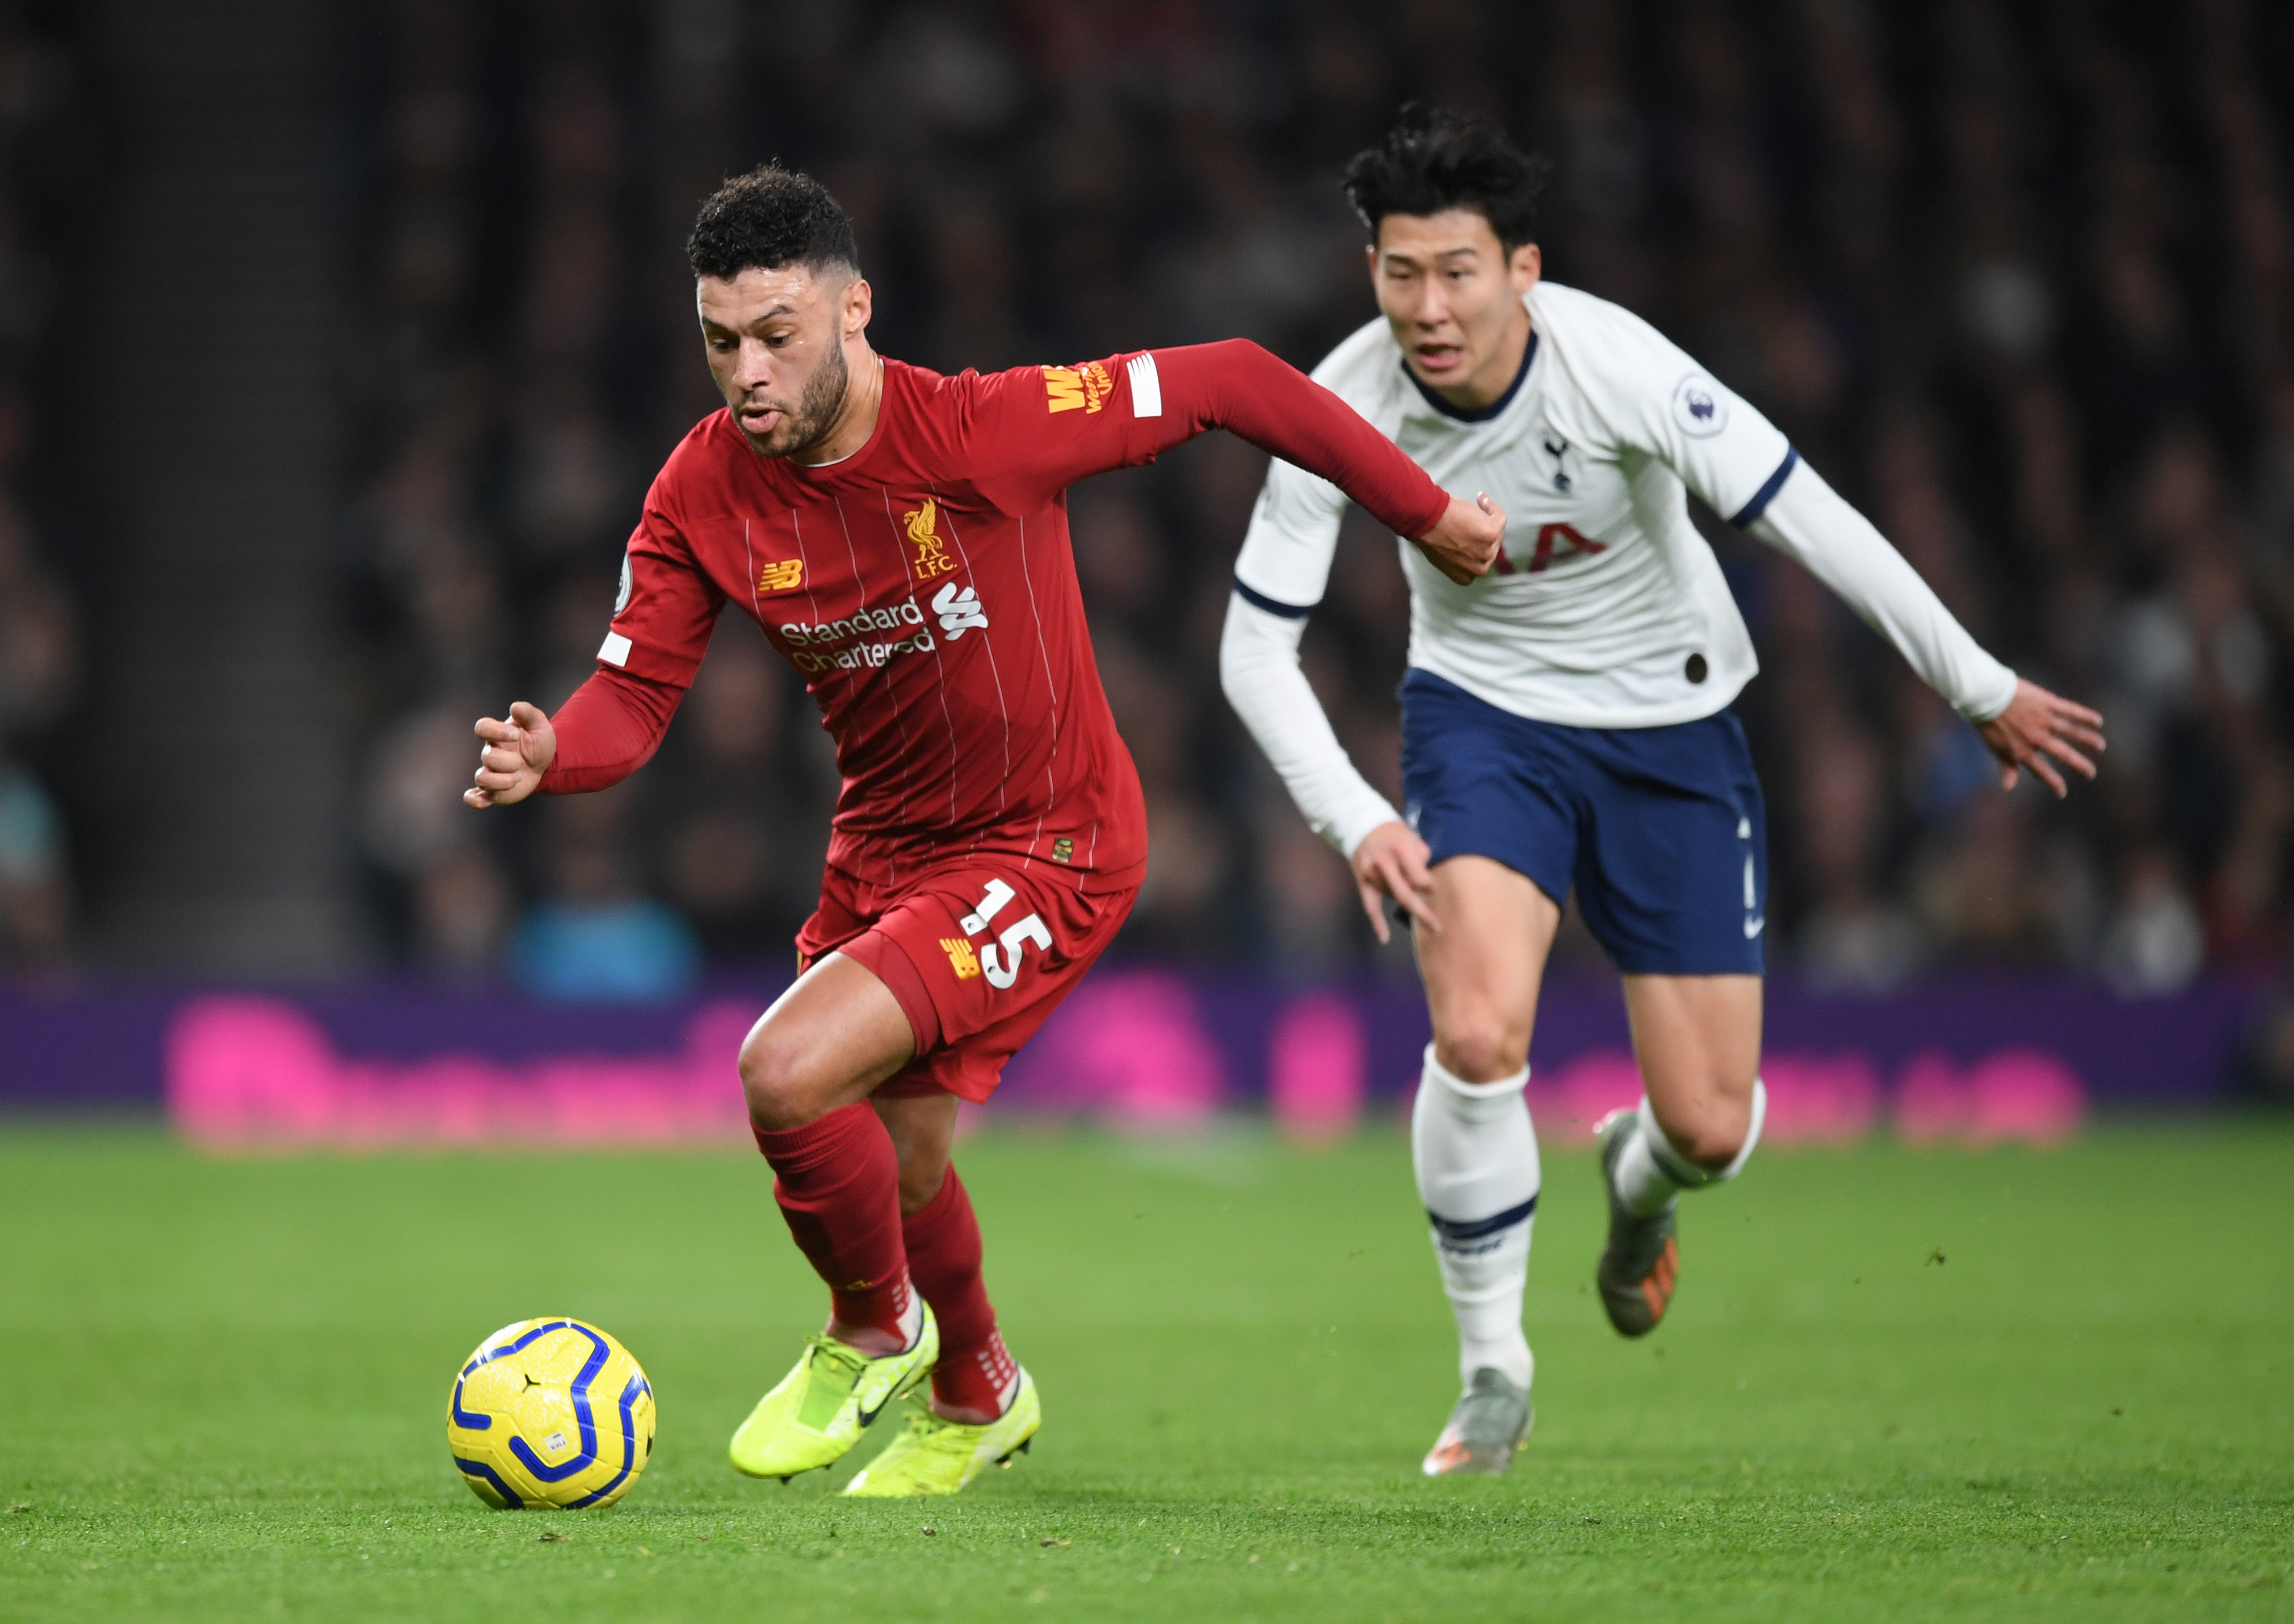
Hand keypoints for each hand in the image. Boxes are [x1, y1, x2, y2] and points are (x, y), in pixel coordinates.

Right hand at [464, 701, 556, 807]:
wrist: (546, 763)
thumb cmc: (538, 740)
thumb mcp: (539, 724)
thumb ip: (528, 713)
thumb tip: (515, 707)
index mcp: (497, 734)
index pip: (482, 727)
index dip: (496, 730)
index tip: (516, 735)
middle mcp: (490, 753)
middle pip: (488, 757)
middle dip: (508, 761)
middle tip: (522, 762)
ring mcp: (491, 772)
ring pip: (482, 778)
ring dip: (501, 781)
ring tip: (518, 777)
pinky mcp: (493, 790)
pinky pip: (474, 796)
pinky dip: (474, 800)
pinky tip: (483, 801)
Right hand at [1351, 820, 1440, 944]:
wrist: (1362, 826)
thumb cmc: (1394, 833)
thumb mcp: (1413, 838)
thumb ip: (1422, 859)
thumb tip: (1425, 884)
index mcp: (1400, 850)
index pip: (1419, 879)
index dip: (1429, 886)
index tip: (1431, 888)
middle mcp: (1384, 863)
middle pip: (1406, 895)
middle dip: (1423, 913)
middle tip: (1437, 927)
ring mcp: (1372, 874)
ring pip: (1393, 897)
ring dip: (1403, 898)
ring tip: (1405, 887)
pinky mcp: (1363, 882)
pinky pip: (1370, 906)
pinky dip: (1377, 923)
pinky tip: (1384, 938)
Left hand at [1413, 492, 1505, 584]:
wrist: (1426, 521)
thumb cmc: (1428, 534)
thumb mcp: (1443, 556)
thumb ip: (1457, 556)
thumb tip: (1464, 545)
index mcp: (1466, 577)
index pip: (1478, 562)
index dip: (1474, 546)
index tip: (1469, 534)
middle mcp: (1479, 569)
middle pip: (1490, 549)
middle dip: (1482, 534)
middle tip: (1473, 519)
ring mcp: (1487, 552)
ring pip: (1496, 534)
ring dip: (1488, 520)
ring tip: (1475, 508)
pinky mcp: (1492, 534)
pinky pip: (1500, 518)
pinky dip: (1492, 507)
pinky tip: (1481, 498)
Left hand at [1976, 678, 2104, 797]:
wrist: (1986, 696)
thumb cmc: (1989, 723)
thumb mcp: (1996, 748)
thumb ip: (2007, 767)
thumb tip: (2008, 788)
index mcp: (2023, 751)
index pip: (2042, 772)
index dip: (2053, 783)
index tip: (2062, 793)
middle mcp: (2037, 738)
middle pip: (2063, 754)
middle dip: (2079, 765)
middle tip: (2091, 774)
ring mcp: (2044, 720)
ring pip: (2073, 732)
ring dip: (2089, 740)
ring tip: (2100, 746)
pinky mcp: (2048, 703)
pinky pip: (2072, 710)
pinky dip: (2086, 716)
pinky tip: (2098, 720)